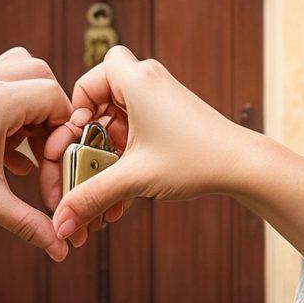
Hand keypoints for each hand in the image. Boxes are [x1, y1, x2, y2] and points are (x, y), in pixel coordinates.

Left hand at [0, 47, 74, 260]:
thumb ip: (29, 223)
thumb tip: (60, 248)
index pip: (56, 97)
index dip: (65, 129)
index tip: (57, 158)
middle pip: (42, 76)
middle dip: (52, 111)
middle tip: (47, 148)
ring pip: (20, 71)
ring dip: (32, 104)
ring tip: (29, 145)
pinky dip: (12, 108)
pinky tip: (9, 155)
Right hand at [44, 45, 250, 246]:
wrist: (243, 165)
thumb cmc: (195, 159)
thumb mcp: (135, 177)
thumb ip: (91, 196)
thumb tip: (60, 223)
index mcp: (135, 79)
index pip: (85, 81)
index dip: (75, 111)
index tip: (77, 143)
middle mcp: (145, 81)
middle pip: (98, 102)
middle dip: (88, 140)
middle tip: (86, 166)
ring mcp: (158, 97)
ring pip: (115, 120)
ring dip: (106, 154)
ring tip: (104, 189)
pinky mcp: (167, 115)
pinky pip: (133, 129)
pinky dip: (125, 156)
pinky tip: (123, 193)